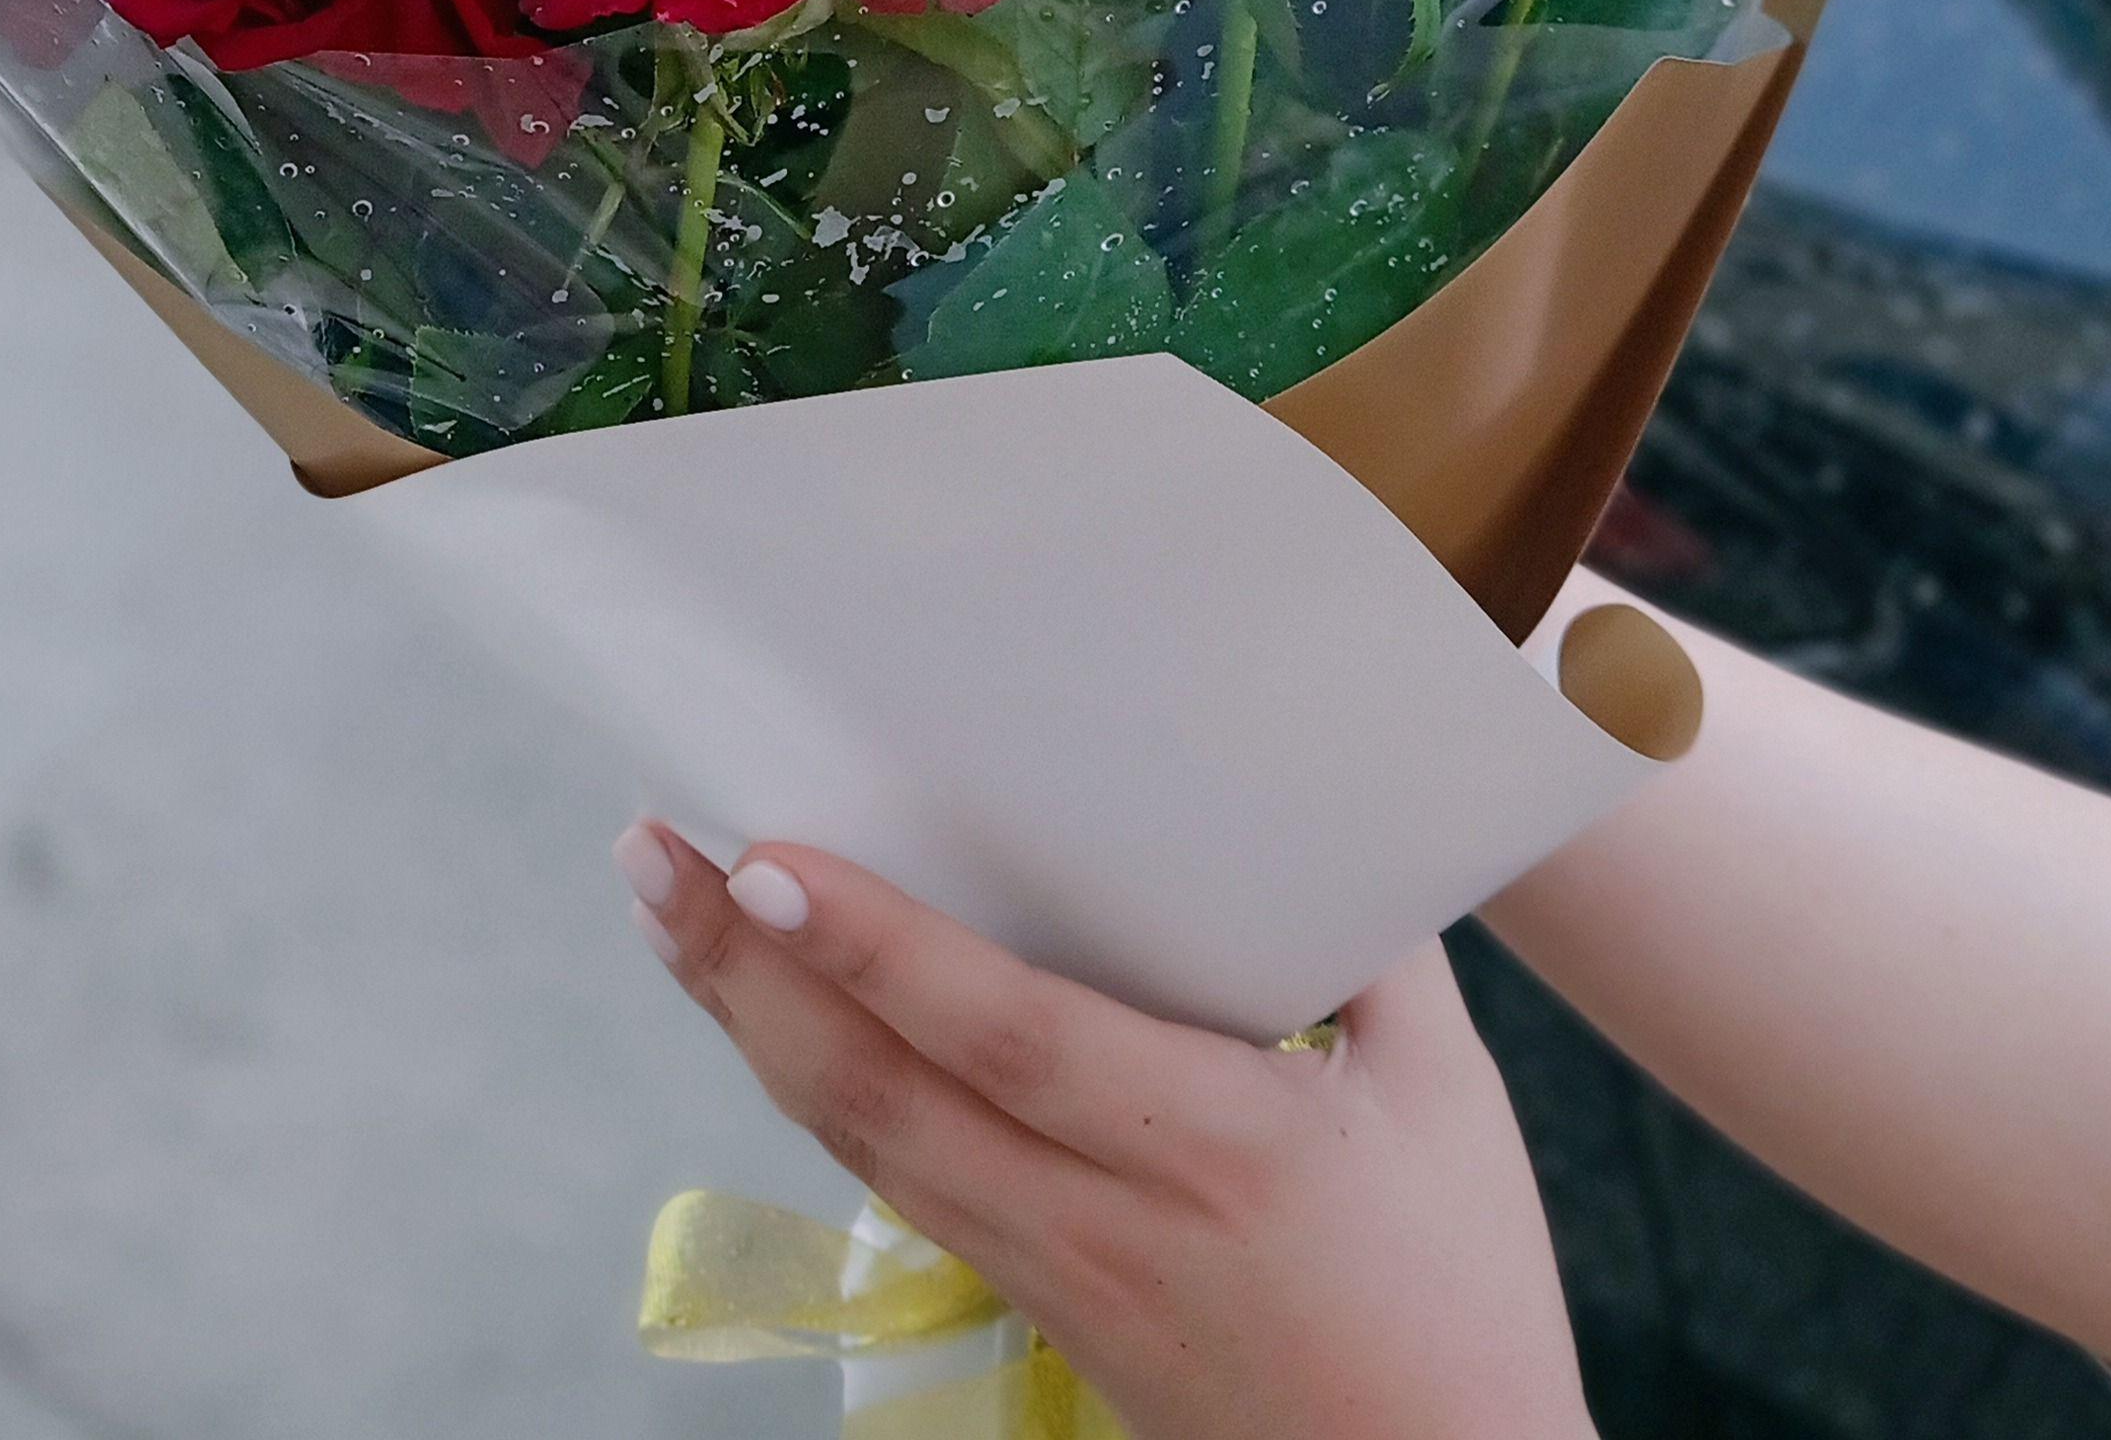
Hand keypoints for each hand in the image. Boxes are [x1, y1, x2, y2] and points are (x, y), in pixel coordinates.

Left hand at [617, 825, 1595, 1439]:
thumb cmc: (1461, 1289)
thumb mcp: (1444, 1093)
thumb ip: (1372, 942)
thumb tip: (1307, 803)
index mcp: (1210, 1142)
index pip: (1002, 1036)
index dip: (872, 949)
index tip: (764, 858)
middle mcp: (1101, 1217)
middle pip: (875, 1095)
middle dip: (742, 969)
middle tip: (649, 852)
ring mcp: (1052, 1277)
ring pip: (860, 1143)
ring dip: (748, 1022)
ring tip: (668, 912)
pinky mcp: (1036, 1309)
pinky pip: (895, 1185)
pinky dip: (811, 1091)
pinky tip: (768, 1026)